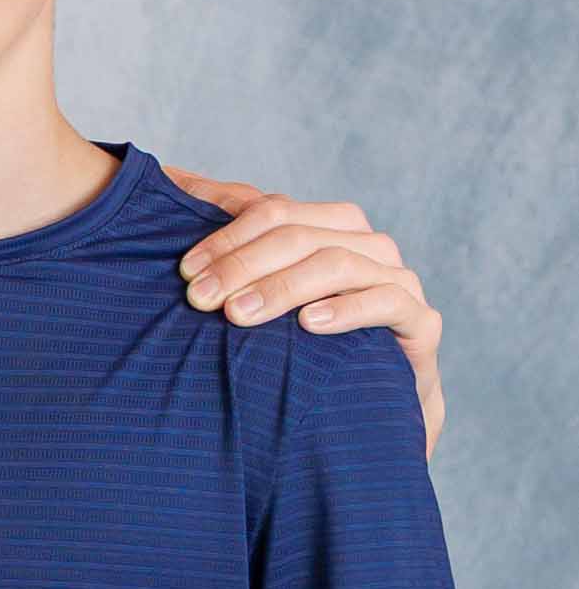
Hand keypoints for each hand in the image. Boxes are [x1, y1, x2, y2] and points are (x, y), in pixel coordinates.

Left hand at [167, 174, 446, 453]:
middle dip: (243, 264)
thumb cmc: (298, 345)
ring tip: (238, 314)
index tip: (185, 270)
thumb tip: (168, 180)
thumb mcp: (255, 296)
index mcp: (327, 227)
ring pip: (339, 262)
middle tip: (200, 298)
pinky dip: (347, 310)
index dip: (226, 236)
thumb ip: (221, 245)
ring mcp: (395, 279)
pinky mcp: (419, 321)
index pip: (274, 211)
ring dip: (283, 287)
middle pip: (300, 235)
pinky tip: (308, 324)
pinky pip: (388, 303)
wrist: (363, 407)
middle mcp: (364, 245)